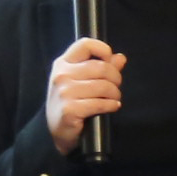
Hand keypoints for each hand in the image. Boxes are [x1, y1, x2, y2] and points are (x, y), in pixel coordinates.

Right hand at [45, 37, 124, 153]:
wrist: (56, 130)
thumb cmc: (70, 103)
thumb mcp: (81, 81)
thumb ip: (101, 67)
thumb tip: (120, 58)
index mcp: (63, 63)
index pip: (85, 44)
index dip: (103, 50)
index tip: (109, 61)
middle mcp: (61, 75)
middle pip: (101, 67)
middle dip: (116, 78)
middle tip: (116, 87)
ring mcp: (64, 92)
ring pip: (104, 86)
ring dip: (115, 94)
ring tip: (114, 99)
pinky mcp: (70, 110)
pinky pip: (100, 103)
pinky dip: (112, 105)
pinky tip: (112, 107)